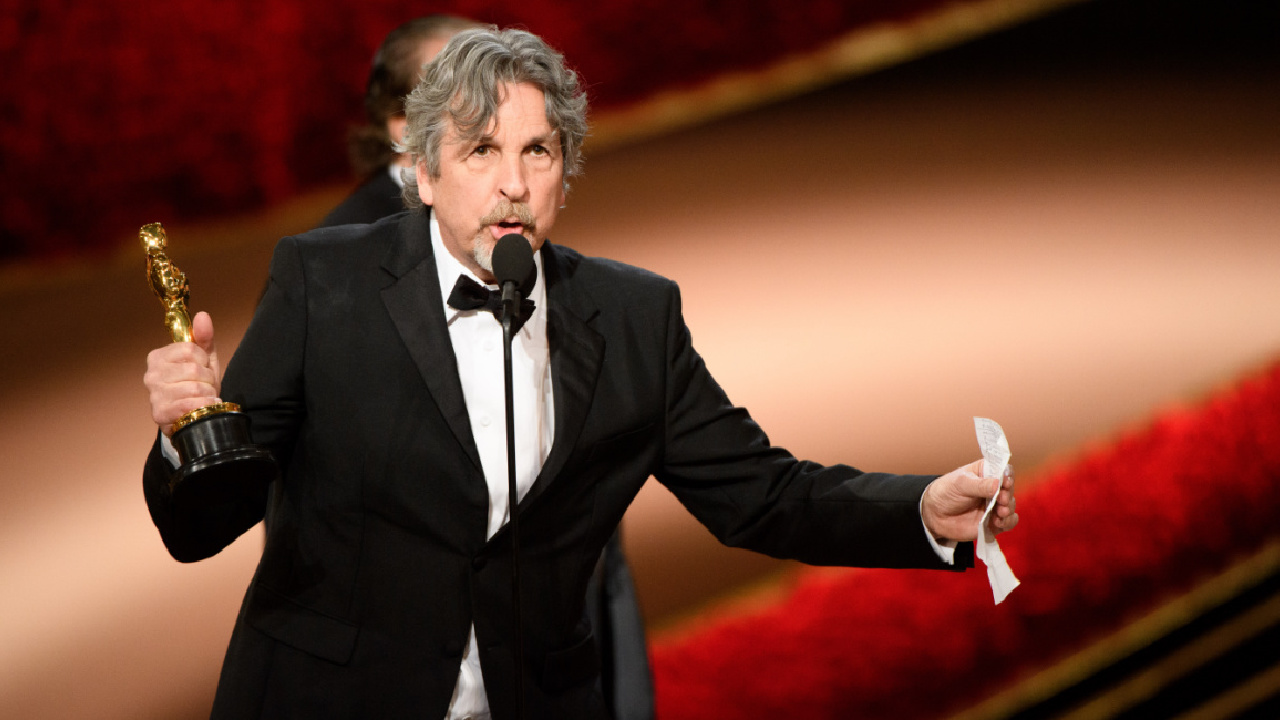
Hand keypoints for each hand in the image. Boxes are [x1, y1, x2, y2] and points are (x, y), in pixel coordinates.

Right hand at [143, 311, 221, 435]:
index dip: (203, 360)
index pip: (190, 349)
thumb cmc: (196, 383)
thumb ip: (203, 337)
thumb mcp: (204, 358)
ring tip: (204, 397)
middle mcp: (151, 374)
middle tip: (205, 385)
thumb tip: (202, 315)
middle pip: (193, 370)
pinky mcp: (160, 414)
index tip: (202, 367)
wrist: (192, 414)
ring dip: (207, 394)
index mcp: (159, 356)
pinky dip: (203, 406)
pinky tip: (204, 407)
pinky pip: (189, 406)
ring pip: (194, 389)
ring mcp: (154, 395)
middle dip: (208, 379)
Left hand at [921, 459, 1017, 541]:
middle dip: (1008, 495)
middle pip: (1010, 490)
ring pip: (1011, 507)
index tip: (1006, 482)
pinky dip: (1008, 522)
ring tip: (1000, 512)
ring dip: (1009, 510)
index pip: (1004, 470)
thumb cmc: (946, 492)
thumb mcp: (960, 484)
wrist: (934, 515)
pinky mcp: (994, 522)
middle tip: (1002, 500)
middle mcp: (994, 489)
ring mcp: (994, 506)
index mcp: (986, 472)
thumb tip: (999, 485)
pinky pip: (1009, 523)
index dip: (1008, 475)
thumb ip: (980, 485)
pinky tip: (998, 522)